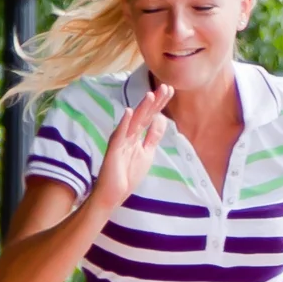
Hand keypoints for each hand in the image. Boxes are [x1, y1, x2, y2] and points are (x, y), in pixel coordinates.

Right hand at [91, 84, 170, 210]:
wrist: (112, 194)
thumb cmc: (127, 175)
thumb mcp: (146, 153)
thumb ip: (153, 136)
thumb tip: (162, 119)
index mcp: (136, 135)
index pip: (150, 116)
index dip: (160, 103)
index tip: (170, 90)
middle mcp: (128, 134)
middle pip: (144, 115)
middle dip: (155, 101)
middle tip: (166, 86)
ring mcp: (120, 141)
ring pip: (133, 121)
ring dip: (142, 108)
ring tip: (151, 95)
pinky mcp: (113, 150)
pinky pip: (119, 135)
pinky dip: (124, 123)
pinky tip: (130, 112)